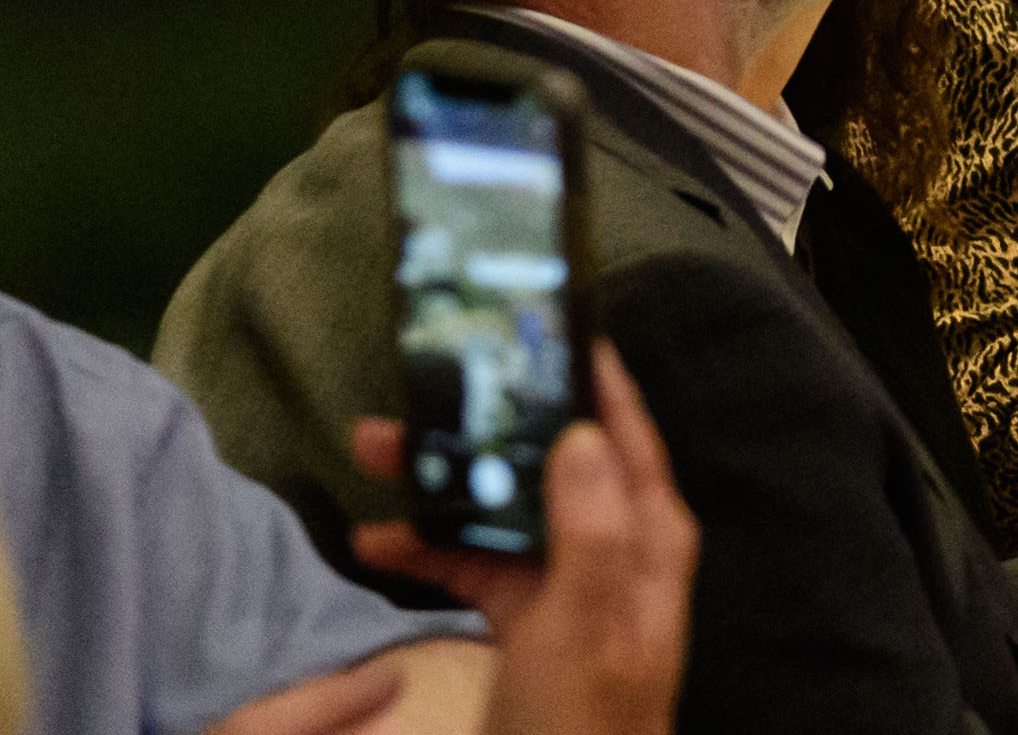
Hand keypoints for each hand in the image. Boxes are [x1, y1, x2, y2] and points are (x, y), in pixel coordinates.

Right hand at [340, 355, 696, 734]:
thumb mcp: (584, 626)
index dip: (591, 379)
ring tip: (371, 453)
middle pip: (551, 464)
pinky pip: (480, 569)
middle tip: (415, 394)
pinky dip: (432, 554)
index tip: (548, 321)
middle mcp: (613, 549)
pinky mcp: (527, 624)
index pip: (624, 434)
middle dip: (486, 429)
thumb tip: (584, 432)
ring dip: (445, 487)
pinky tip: (376, 543)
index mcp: (645, 538)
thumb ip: (587, 532)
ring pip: (507, 512)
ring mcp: (568, 586)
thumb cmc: (580, 720)